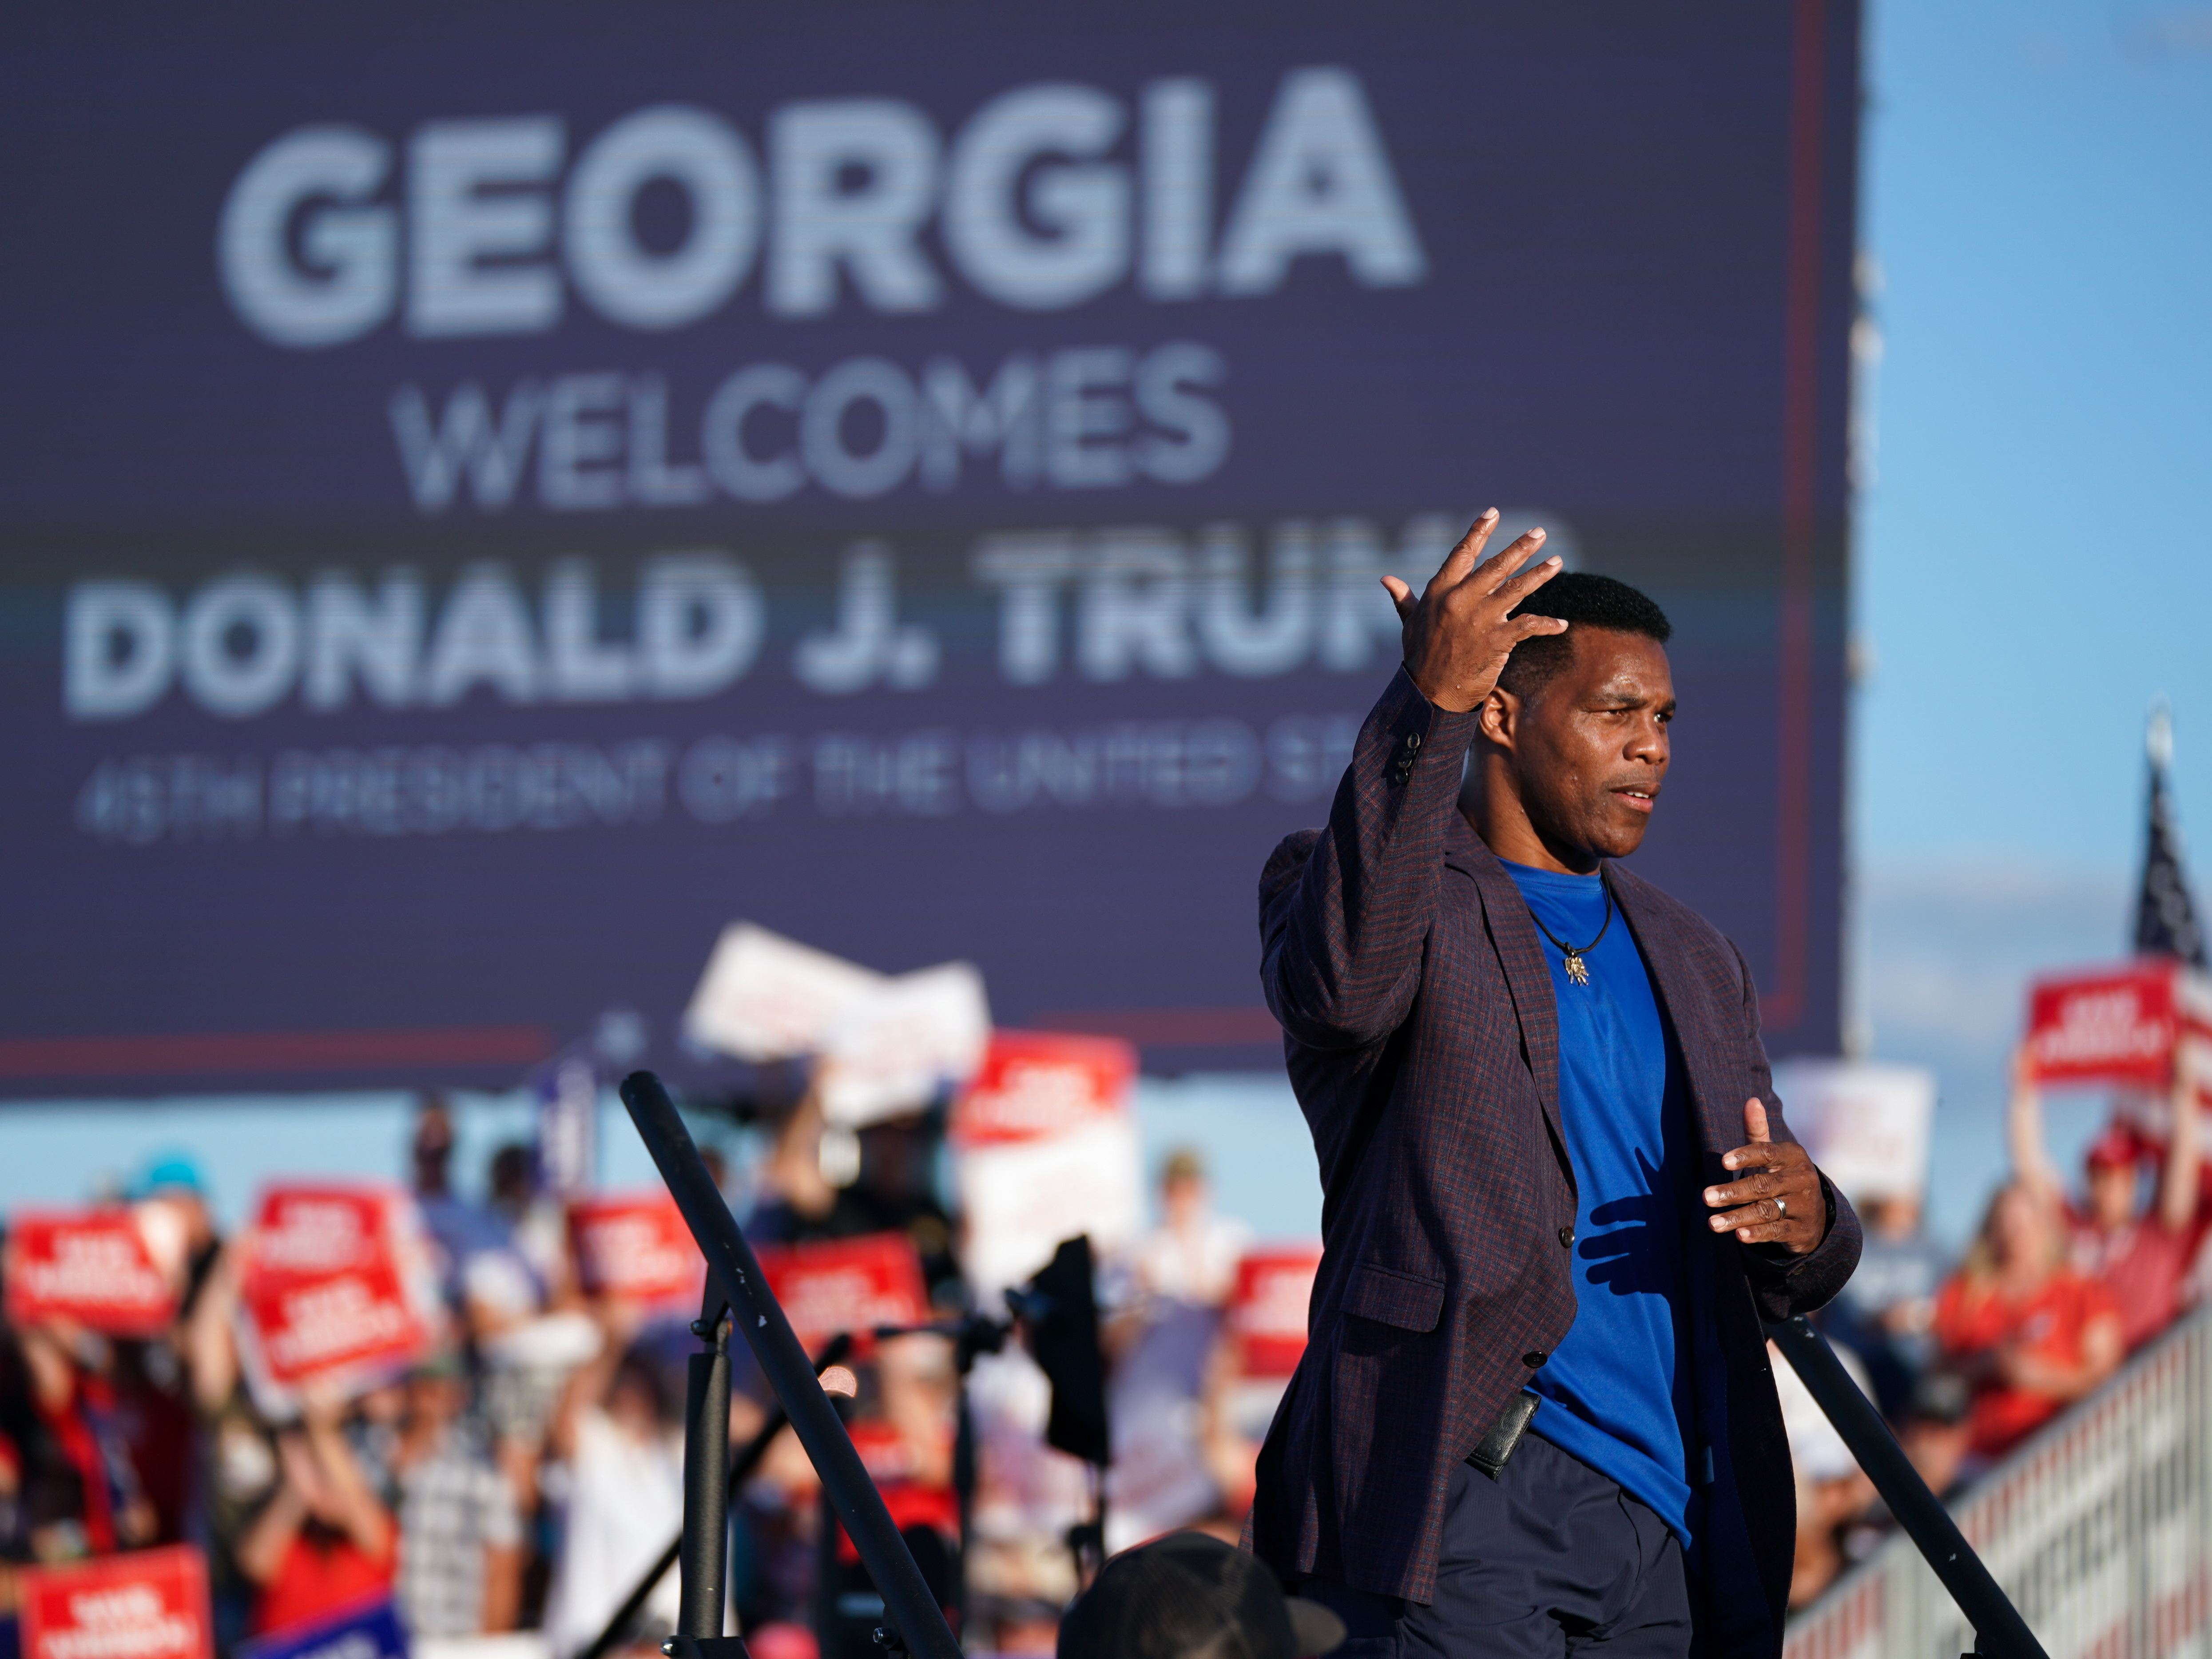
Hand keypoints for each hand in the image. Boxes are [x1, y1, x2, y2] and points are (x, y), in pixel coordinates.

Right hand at [1380, 510, 1564, 712]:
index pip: (1462, 553)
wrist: (1430, 694)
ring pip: (1516, 589)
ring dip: (1540, 575)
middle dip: (1520, 548)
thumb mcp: (1409, 623)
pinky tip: (1561, 624)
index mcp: (1439, 591)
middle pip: (1496, 566)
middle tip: (1539, 532)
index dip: (1478, 532)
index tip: (1493, 513)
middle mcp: (1460, 599)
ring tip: (1557, 561)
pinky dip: (1546, 625)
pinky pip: (1528, 626)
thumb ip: (1403, 598)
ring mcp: (1480, 619)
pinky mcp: (1496, 640)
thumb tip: (1386, 579)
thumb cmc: (1419, 656)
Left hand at [1704, 1099, 1824, 1255]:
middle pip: (1762, 1186)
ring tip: (1712, 1223)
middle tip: (1705, 1197)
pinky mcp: (1801, 1231)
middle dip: (1732, 1192)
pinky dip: (1758, 1234)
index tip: (1723, 1162)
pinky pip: (1777, 1232)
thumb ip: (1757, 1131)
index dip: (1746, 1157)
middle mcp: (1801, 1180)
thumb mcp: (1773, 1154)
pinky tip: (1740, 1236)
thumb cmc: (1782, 1176)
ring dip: (1738, 1217)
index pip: (1768, 1153)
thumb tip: (1751, 1100)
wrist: (1815, 1213)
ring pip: (1766, 1211)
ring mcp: (1803, 1206)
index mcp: (1793, 1157)